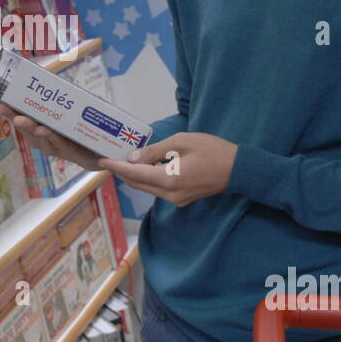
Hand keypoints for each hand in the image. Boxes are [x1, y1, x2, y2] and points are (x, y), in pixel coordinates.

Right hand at [0, 97, 104, 171]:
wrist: (102, 151)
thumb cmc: (79, 127)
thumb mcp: (66, 106)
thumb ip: (52, 93)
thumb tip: (41, 72)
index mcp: (35, 123)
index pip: (13, 111)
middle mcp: (40, 136)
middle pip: (22, 124)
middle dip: (10, 114)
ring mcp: (53, 145)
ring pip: (38, 136)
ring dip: (29, 127)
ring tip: (21, 119)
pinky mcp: (70, 152)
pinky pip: (60, 144)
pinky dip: (52, 138)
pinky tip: (45, 130)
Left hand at [99, 133, 238, 206]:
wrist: (238, 170)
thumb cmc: (213, 151)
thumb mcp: (182, 142)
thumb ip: (155, 151)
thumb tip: (133, 157)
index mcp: (169, 179)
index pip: (135, 174)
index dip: (116, 167)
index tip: (102, 160)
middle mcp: (169, 194)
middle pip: (138, 184)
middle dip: (122, 172)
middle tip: (109, 158)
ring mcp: (176, 200)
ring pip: (147, 188)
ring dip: (134, 176)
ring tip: (123, 161)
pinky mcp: (181, 199)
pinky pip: (158, 190)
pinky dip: (148, 179)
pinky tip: (144, 167)